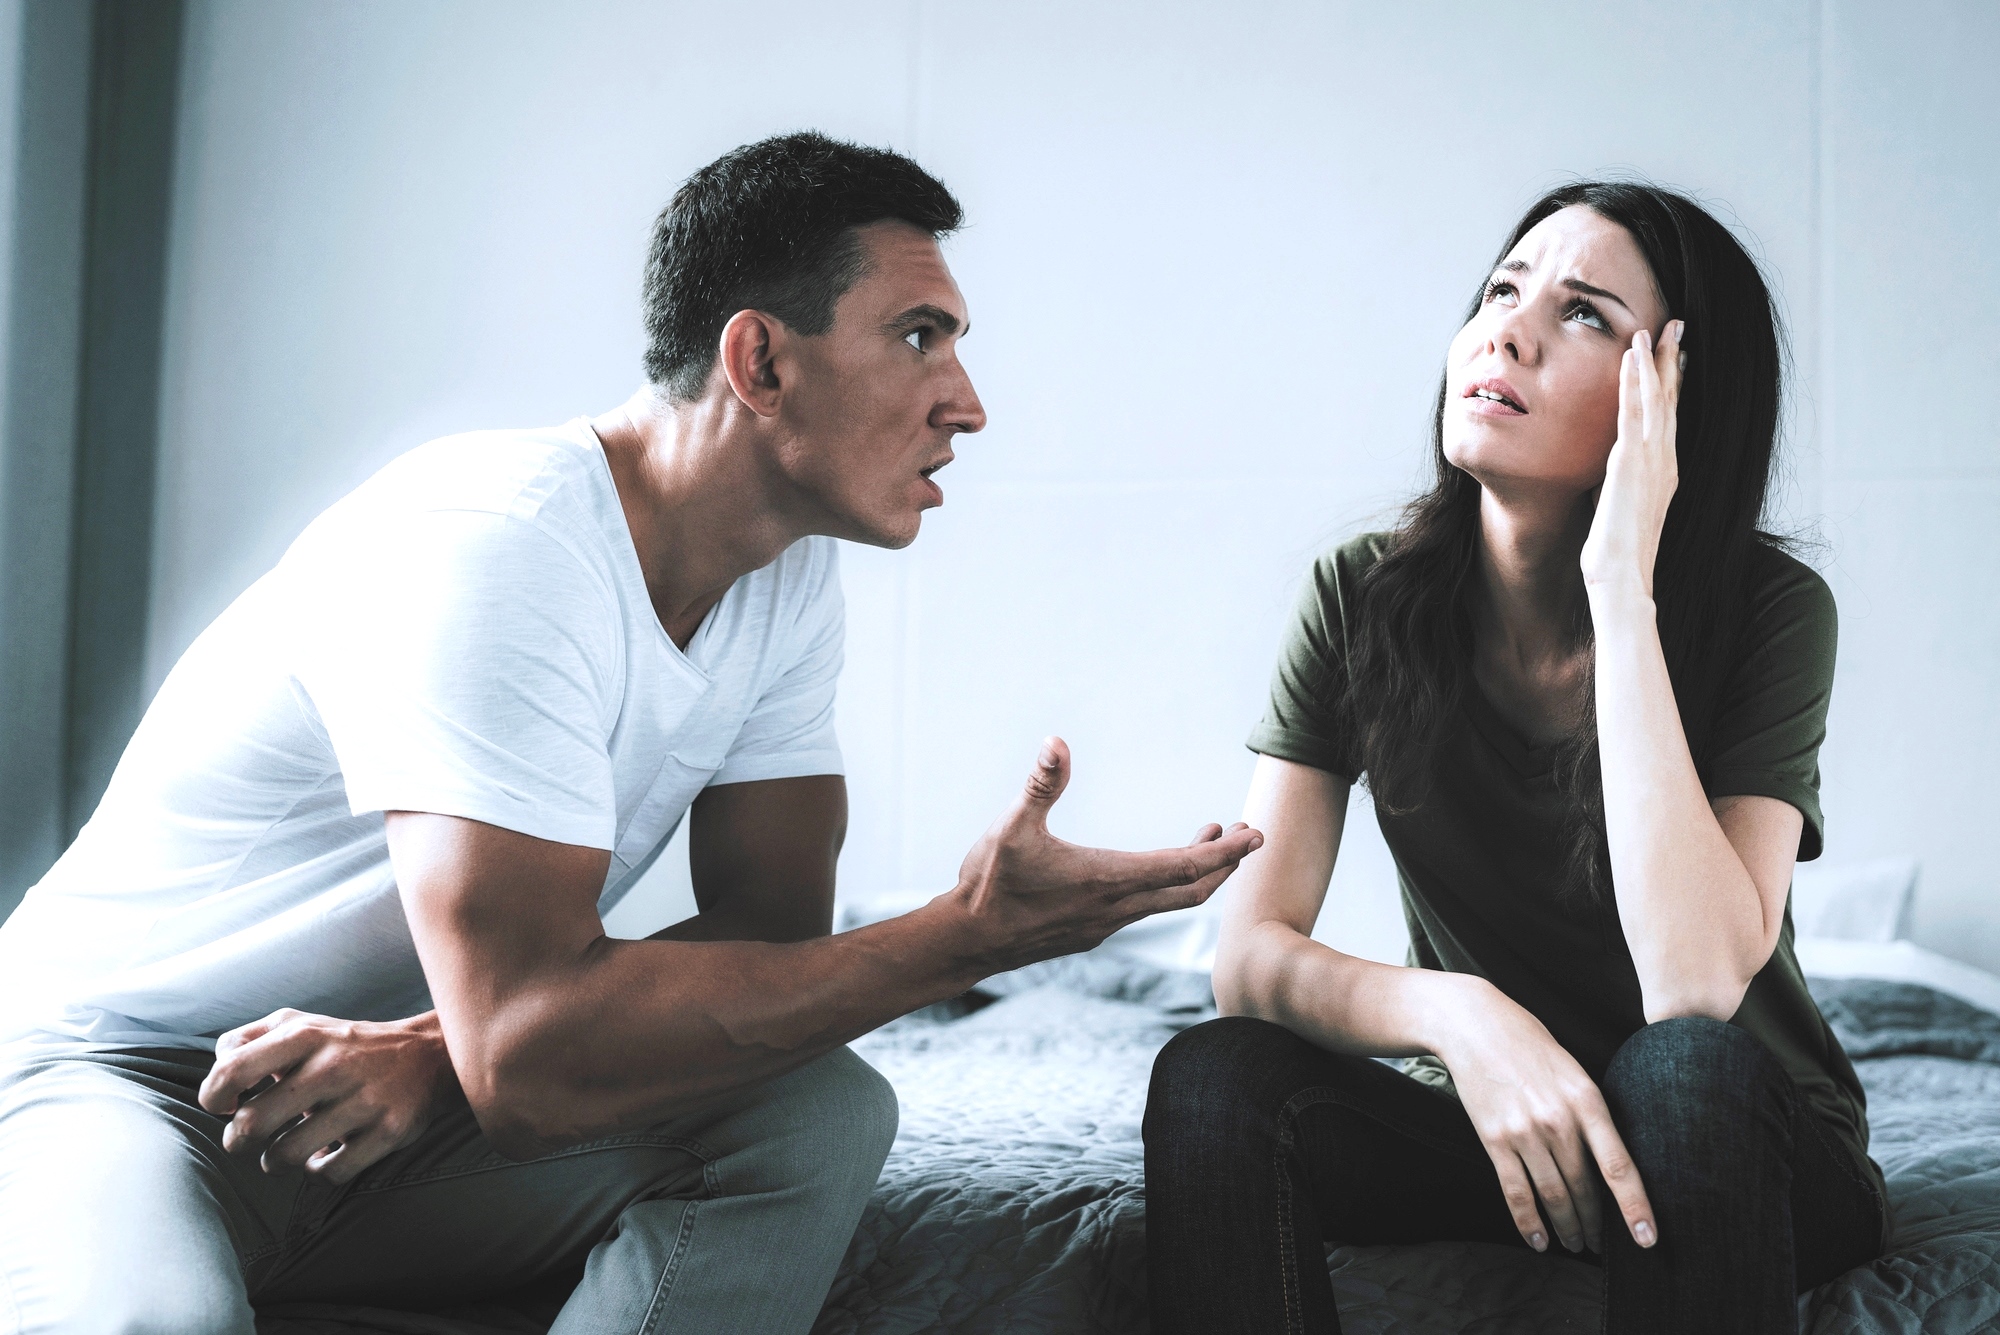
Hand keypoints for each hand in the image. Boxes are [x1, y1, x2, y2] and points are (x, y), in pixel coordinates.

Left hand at [197, 1008, 462, 1182]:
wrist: (428, 1054)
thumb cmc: (344, 1045)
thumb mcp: (299, 1025)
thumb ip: (247, 1041)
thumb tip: (216, 1083)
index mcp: (305, 1035)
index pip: (232, 1070)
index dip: (213, 1097)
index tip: (225, 1106)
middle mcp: (334, 1065)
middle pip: (253, 1123)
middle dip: (238, 1141)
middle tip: (246, 1139)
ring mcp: (364, 1100)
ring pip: (286, 1155)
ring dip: (274, 1161)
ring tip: (281, 1152)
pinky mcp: (389, 1131)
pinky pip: (330, 1173)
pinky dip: (317, 1172)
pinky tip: (321, 1157)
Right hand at [948, 737, 1261, 971]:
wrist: (966, 942)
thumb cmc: (988, 883)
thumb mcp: (1011, 825)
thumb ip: (1040, 784)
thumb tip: (1057, 742)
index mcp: (1108, 880)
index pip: (1185, 868)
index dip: (1227, 852)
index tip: (1257, 834)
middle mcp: (1116, 908)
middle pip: (1191, 891)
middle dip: (1225, 863)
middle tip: (1248, 835)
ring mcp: (1105, 925)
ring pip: (1168, 901)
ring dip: (1195, 873)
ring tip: (1208, 839)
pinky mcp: (1091, 932)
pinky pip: (1144, 909)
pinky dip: (1166, 886)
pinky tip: (1151, 869)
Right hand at [1434, 979, 1656, 1254]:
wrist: (1474, 1025)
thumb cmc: (1530, 1045)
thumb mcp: (1574, 1070)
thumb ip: (1590, 1112)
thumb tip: (1607, 1161)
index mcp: (1587, 1100)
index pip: (1618, 1166)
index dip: (1635, 1207)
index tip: (1646, 1239)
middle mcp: (1558, 1120)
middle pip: (1585, 1188)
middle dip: (1596, 1224)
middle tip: (1603, 1246)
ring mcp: (1524, 1131)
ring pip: (1553, 1196)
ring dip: (1566, 1227)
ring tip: (1574, 1244)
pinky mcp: (1494, 1139)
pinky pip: (1515, 1191)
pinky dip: (1528, 1222)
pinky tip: (1538, 1240)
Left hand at [1581, 320, 1683, 597]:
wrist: (1622, 577)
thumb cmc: (1618, 554)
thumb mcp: (1621, 511)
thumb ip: (1621, 489)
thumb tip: (1610, 481)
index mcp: (1663, 471)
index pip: (1669, 417)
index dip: (1672, 383)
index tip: (1673, 354)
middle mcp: (1663, 460)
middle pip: (1670, 400)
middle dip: (1671, 361)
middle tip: (1675, 326)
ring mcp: (1650, 460)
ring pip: (1656, 400)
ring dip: (1653, 362)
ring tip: (1652, 330)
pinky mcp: (1630, 463)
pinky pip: (1633, 414)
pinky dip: (1634, 383)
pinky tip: (1631, 358)